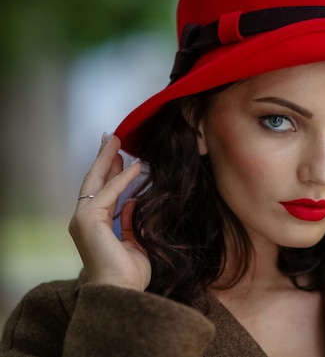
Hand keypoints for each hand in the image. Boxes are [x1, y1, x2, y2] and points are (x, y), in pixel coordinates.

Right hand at [69, 133, 149, 290]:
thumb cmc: (128, 274)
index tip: (120, 155)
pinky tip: (135, 166)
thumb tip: (133, 201)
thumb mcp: (135, 240)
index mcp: (93, 224)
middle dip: (103, 158)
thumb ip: (130, 220)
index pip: (100, 190)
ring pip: (96, 181)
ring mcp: (82, 219)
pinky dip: (123, 179)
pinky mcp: (88, 220)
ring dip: (109, 159)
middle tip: (112, 137)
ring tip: (118, 141)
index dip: (110, 171)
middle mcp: (83, 219)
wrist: (121, 292)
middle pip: (93, 181)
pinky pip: (109, 193)